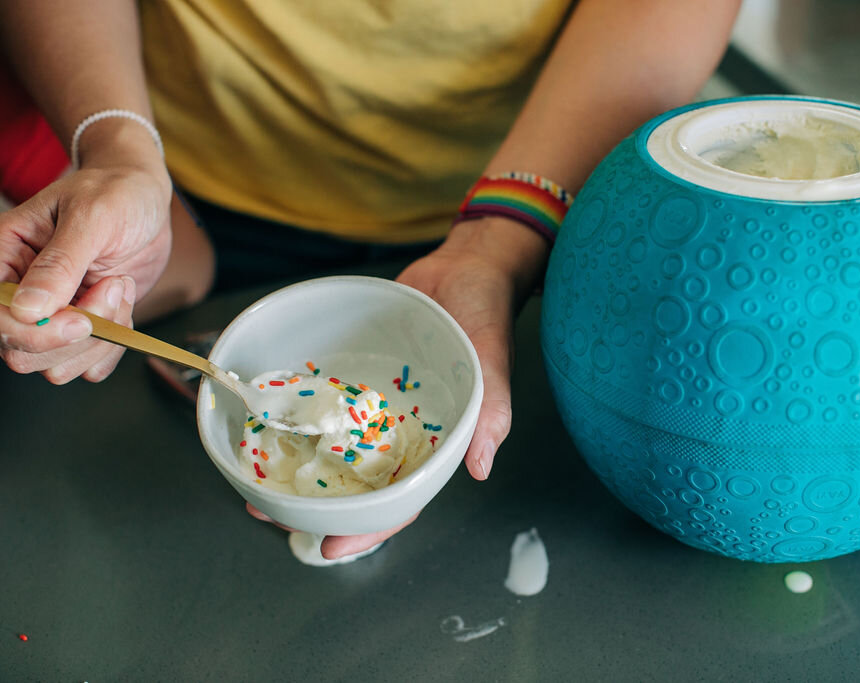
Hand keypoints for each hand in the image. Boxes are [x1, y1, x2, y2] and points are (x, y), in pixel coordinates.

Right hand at [0, 131, 172, 382]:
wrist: (144, 198)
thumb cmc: (113, 193)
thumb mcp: (90, 216)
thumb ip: (61, 263)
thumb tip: (27, 309)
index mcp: (4, 258)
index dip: (33, 333)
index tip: (80, 320)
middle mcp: (21, 293)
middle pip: (23, 353)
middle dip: (77, 335)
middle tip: (111, 286)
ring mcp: (53, 315)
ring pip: (58, 365)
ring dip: (101, 338)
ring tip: (118, 286)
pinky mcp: (85, 328)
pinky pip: (90, 366)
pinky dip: (114, 346)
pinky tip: (123, 307)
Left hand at [246, 217, 548, 559]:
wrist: (464, 266)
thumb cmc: (484, 312)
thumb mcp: (491, 358)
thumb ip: (490, 410)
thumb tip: (480, 467)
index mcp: (438, 442)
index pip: (403, 500)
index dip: (368, 528)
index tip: (329, 546)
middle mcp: (403, 432)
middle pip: (359, 485)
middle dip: (316, 507)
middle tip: (269, 512)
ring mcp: (377, 407)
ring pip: (337, 450)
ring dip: (299, 469)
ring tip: (257, 479)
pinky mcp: (359, 379)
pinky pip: (328, 406)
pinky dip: (301, 420)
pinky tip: (270, 425)